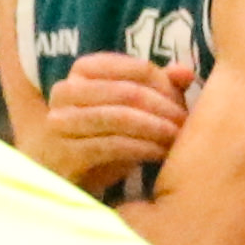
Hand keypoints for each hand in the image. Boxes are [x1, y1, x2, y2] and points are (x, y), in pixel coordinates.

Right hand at [34, 53, 193, 193]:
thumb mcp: (132, 107)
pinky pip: (111, 145)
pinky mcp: (63, 153)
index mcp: (82, 70)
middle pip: (127, 92)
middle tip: (184, 123)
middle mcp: (65, 91)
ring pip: (118, 118)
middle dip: (162, 108)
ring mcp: (60, 122)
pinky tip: (159, 154)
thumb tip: (184, 72)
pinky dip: (141, 149)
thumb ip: (159, 87)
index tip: (182, 102)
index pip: (135, 68)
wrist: (62, 176)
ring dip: (154, 128)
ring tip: (176, 138)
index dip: (165, 85)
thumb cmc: (103, 135)